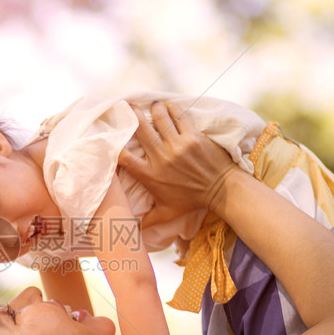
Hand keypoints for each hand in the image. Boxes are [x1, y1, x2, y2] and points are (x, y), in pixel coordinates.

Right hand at [118, 102, 235, 215]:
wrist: (221, 189)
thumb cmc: (192, 201)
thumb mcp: (167, 212)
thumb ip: (148, 220)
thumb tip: (131, 230)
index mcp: (151, 175)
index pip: (125, 158)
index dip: (115, 146)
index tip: (112, 136)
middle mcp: (161, 158)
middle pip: (140, 131)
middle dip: (132, 115)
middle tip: (126, 106)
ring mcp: (177, 146)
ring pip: (159, 119)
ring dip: (154, 109)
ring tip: (152, 104)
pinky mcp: (192, 137)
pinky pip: (179, 118)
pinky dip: (173, 110)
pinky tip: (169, 106)